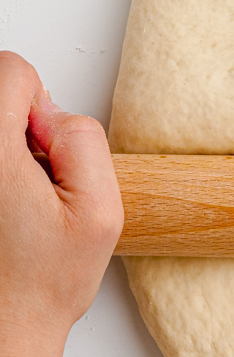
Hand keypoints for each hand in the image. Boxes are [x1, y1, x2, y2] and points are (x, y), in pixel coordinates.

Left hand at [0, 50, 123, 347]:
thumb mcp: (100, 210)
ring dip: (2, 153)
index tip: (41, 152)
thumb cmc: (42, 285)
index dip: (39, 106)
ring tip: (10, 203)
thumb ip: (83, 140)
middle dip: (15, 126)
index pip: (10, 71)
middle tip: (28, 181)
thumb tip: (49, 117)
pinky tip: (0, 215)